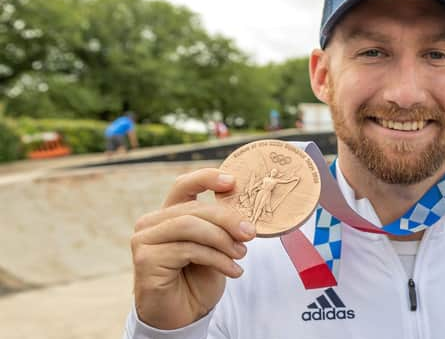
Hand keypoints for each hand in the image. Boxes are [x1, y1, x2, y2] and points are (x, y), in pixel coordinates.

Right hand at [131, 169, 255, 328]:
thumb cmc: (198, 279)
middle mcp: (151, 224)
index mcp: (168, 214)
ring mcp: (144, 240)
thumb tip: (243, 205)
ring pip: (190, 226)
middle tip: (250, 233)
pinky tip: (233, 271)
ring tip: (241, 255)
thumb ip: (220, 225)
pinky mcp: (146, 259)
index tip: (232, 181)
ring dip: (222, 240)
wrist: (183, 316)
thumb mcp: (215, 247)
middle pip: (194, 209)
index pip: (184, 185)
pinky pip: (188, 249)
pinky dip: (217, 259)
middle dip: (227, 219)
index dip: (206, 178)